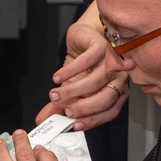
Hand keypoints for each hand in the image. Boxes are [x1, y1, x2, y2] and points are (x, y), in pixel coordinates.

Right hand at [36, 1, 128, 130]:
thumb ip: (59, 105)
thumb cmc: (83, 62)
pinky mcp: (101, 46)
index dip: (93, 120)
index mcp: (116, 91)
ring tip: (55, 95)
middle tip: (65, 110)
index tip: (76, 125)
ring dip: (72, 91)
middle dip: (83, 107)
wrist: (85, 35)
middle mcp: (118, 78)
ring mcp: (112, 61)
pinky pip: (87, 61)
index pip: (110, 112)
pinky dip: (70, 71)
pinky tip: (57, 77)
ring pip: (96, 82)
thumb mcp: (70, 87)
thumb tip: (42, 119)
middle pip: (106, 98)